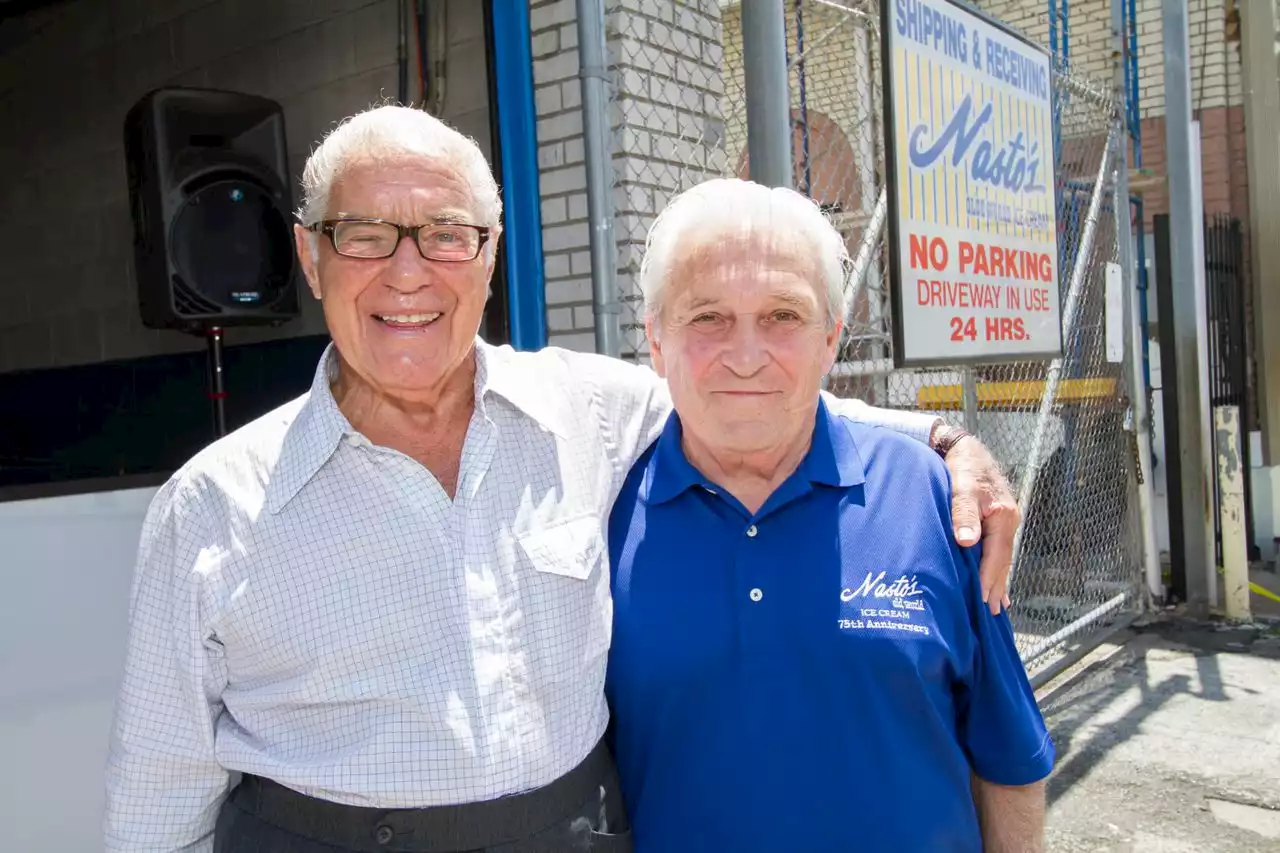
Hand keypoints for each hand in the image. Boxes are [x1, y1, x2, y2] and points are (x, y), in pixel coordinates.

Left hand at [935, 427, 1020, 614]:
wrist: (964, 448)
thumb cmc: (962, 467)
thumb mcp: (961, 487)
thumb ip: (963, 514)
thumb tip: (967, 542)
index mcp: (1004, 517)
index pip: (997, 556)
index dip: (989, 579)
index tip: (983, 601)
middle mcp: (1008, 521)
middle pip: (1002, 560)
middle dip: (997, 586)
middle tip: (991, 612)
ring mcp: (1003, 521)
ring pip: (1000, 556)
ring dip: (997, 579)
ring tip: (996, 604)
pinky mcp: (994, 519)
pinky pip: (996, 548)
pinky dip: (995, 566)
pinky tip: (995, 579)